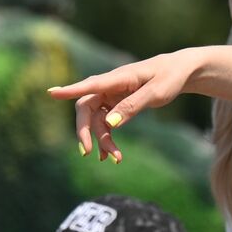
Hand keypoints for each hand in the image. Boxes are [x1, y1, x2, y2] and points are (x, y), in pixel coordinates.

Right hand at [48, 49, 200, 162]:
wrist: (180, 72)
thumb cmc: (170, 77)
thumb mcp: (156, 93)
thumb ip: (132, 106)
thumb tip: (110, 124)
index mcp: (119, 78)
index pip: (90, 85)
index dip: (70, 90)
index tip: (51, 92)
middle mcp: (110, 86)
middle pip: (86, 107)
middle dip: (85, 130)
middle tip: (87, 152)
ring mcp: (112, 95)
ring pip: (96, 120)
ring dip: (102, 139)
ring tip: (115, 159)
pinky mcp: (117, 103)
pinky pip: (105, 123)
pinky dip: (107, 138)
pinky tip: (110, 155)